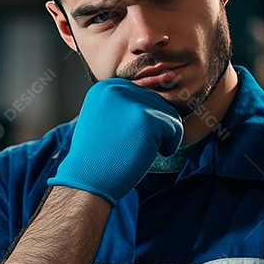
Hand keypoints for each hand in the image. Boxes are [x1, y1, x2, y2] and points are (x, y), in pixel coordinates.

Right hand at [48, 78, 182, 204]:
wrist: (88, 179)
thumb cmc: (100, 155)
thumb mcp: (105, 118)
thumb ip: (126, 103)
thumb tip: (162, 84)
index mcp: (106, 87)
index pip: (144, 94)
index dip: (142, 120)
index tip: (125, 136)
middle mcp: (117, 88)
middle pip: (159, 102)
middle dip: (154, 127)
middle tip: (130, 145)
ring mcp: (132, 101)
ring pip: (170, 113)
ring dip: (161, 136)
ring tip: (138, 148)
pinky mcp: (146, 117)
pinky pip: (175, 127)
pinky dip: (168, 145)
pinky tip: (145, 154)